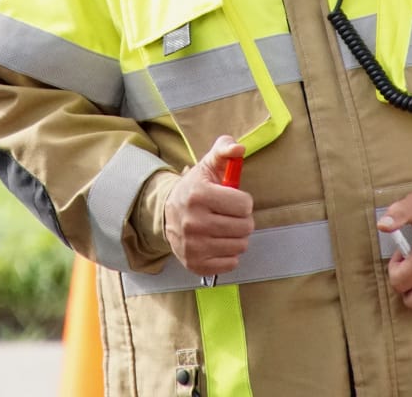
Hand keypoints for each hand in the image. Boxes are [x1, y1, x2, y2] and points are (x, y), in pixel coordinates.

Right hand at [164, 136, 252, 275]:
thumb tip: (239, 148)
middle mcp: (194, 222)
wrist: (167, 213)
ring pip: (240, 246)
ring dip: (237, 237)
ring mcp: (194, 246)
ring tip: (224, 228)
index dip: (242, 201)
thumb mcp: (208, 165)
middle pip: (245, 227)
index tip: (232, 199)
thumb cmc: (195, 188)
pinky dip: (229, 254)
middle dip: (242, 220)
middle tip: (229, 215)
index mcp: (199, 195)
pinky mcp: (195, 263)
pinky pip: (231, 263)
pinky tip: (218, 242)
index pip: (244, 205)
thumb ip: (225, 150)